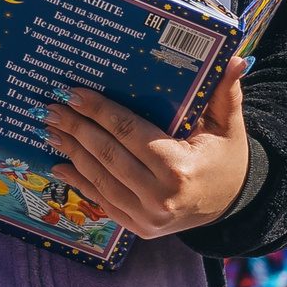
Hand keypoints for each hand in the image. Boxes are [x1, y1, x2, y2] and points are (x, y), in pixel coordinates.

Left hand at [45, 61, 251, 239]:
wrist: (232, 205)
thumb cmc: (226, 159)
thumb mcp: (229, 125)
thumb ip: (225, 92)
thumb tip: (236, 58)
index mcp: (179, 168)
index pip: (129, 132)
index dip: (98, 111)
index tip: (74, 93)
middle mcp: (159, 197)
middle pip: (107, 155)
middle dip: (75, 129)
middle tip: (50, 108)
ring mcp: (147, 217)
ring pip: (99, 179)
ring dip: (71, 153)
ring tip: (50, 130)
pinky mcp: (139, 229)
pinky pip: (102, 202)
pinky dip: (79, 181)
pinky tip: (60, 163)